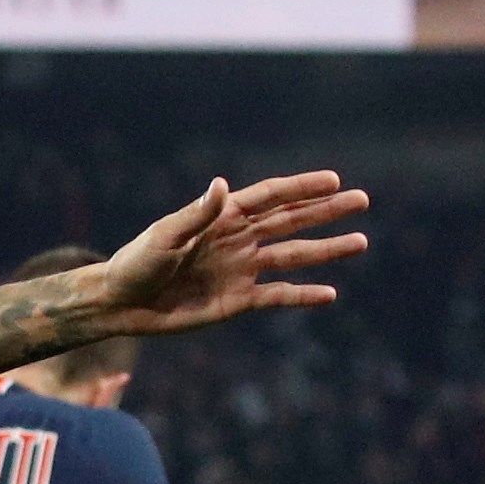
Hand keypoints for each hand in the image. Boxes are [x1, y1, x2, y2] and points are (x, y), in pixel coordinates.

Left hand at [88, 173, 371, 337]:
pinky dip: (303, 295)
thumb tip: (223, 185)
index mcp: (223, 216)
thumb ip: (197, 213)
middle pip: (292, 221)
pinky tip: (329, 294)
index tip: (334, 180)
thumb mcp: (165, 235)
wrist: (123, 303)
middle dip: (326, 211)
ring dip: (326, 250)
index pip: (271, 197)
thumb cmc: (138, 261)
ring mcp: (242, 269)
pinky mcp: (238, 300)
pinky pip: (278, 295)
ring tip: (360, 242)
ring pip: (294, 256)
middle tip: (362, 200)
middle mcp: (239, 239)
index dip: (302, 188)